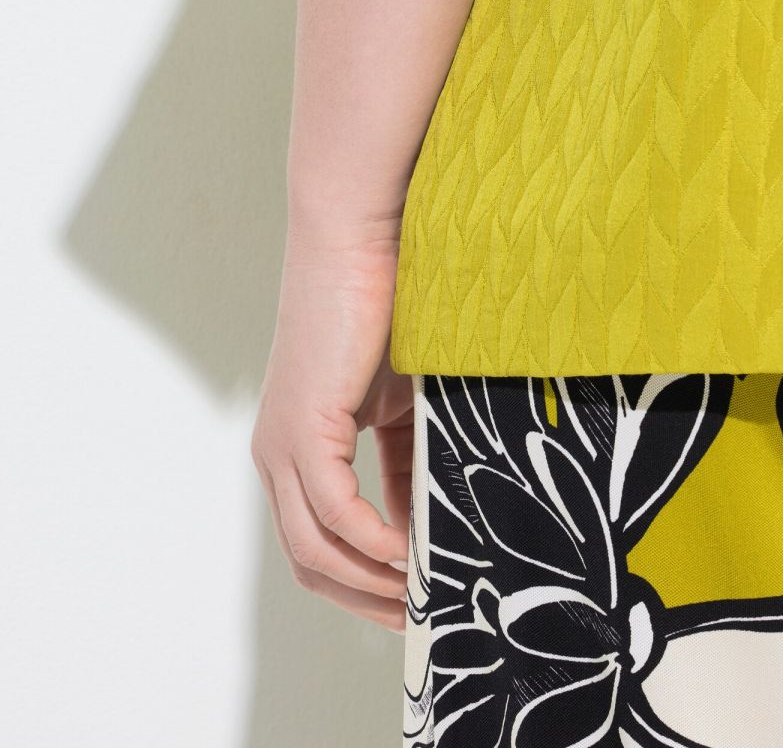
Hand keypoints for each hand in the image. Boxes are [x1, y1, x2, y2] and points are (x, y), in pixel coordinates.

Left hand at [251, 234, 412, 630]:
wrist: (361, 239)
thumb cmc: (387, 306)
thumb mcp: (404, 402)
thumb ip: (408, 461)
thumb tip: (427, 526)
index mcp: (298, 450)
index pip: (321, 545)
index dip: (367, 582)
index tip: (420, 599)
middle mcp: (278, 457)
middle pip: (309, 565)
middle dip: (364, 600)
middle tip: (420, 619)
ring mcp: (284, 446)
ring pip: (316, 550)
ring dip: (369, 582)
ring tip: (421, 593)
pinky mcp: (304, 429)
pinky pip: (335, 514)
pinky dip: (371, 542)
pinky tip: (408, 551)